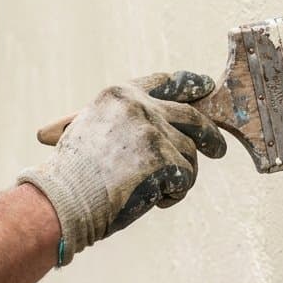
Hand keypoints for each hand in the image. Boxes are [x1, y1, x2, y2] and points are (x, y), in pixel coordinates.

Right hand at [18, 70, 226, 263]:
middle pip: (192, 117)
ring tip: (153, 190)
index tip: (206, 86)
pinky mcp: (164, 159)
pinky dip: (173, 194)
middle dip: (210, 134)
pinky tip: (151, 200)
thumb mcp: (92, 128)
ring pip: (190, 154)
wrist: (63, 197)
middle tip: (219, 150)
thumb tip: (156, 123)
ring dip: (180, 176)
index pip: (166, 82)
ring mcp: (153, 131)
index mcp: (120, 94)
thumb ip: (123, 120)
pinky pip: (186, 178)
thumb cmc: (72, 172)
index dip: (190, 84)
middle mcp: (140, 106)